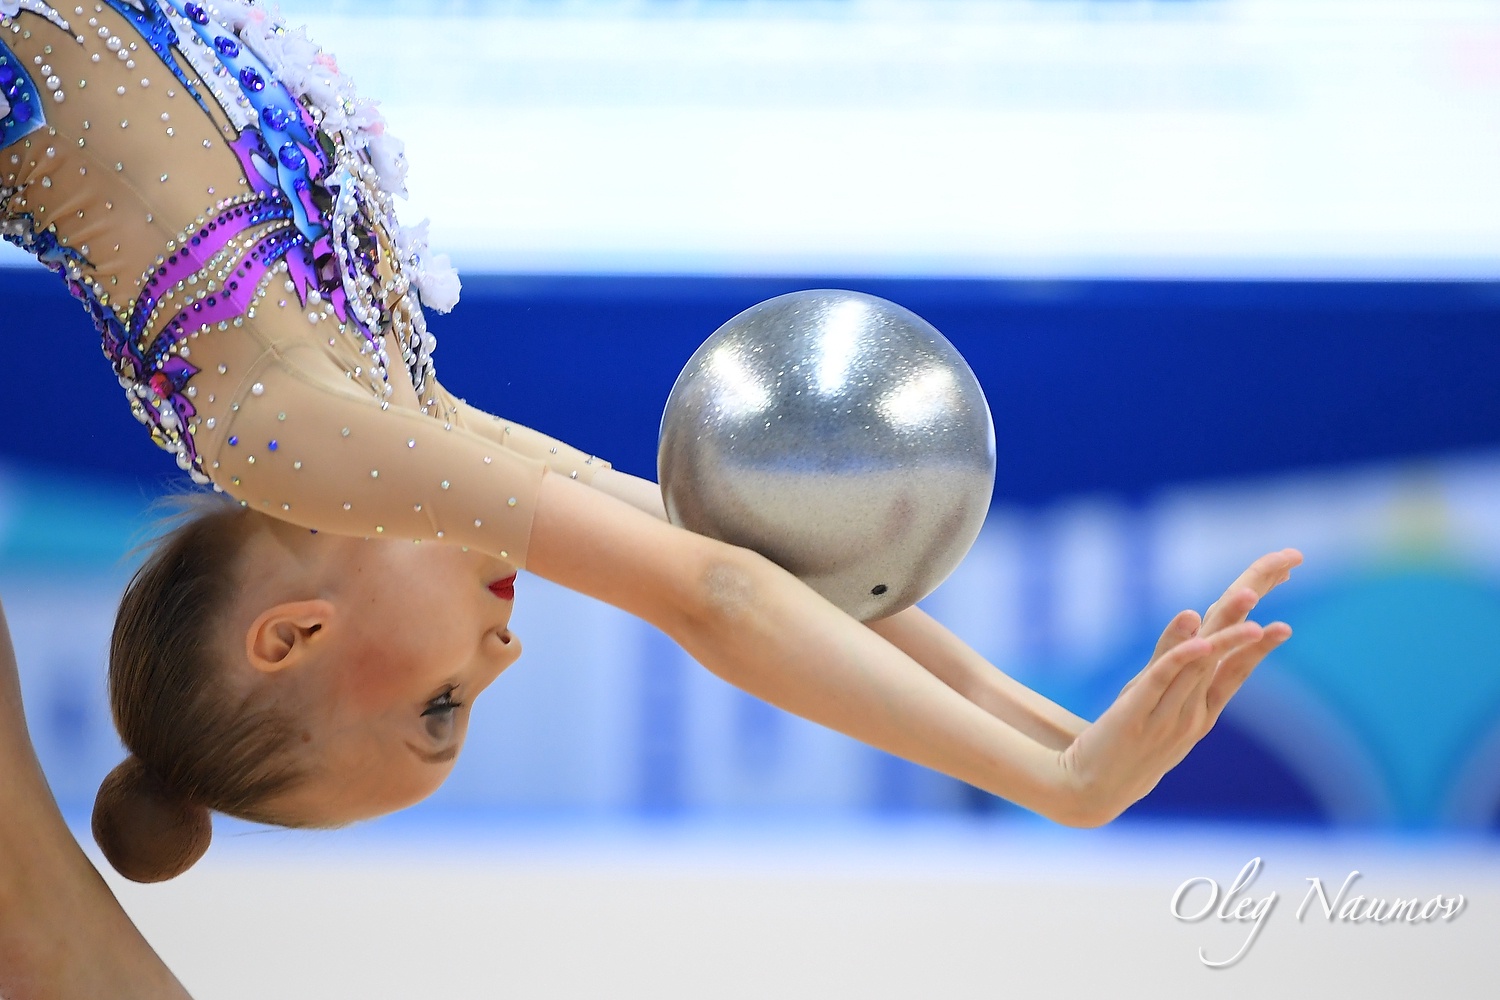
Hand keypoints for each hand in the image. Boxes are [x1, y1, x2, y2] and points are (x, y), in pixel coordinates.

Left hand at [1052, 549, 1301, 826]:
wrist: (1092, 790)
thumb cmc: (1128, 740)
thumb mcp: (1155, 694)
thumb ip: (1174, 659)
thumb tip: (1195, 618)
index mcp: (1204, 707)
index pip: (1240, 664)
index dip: (1263, 638)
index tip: (1288, 612)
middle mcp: (1194, 710)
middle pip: (1227, 653)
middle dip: (1251, 613)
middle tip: (1281, 575)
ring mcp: (1168, 715)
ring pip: (1202, 664)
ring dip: (1226, 629)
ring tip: (1247, 595)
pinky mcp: (1134, 715)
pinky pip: (1160, 679)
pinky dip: (1180, 656)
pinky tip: (1198, 637)